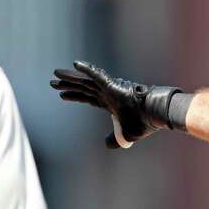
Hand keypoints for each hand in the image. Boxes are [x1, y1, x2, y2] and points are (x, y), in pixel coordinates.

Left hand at [50, 61, 181, 147]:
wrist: (155, 115)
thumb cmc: (144, 124)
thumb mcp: (125, 136)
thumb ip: (114, 139)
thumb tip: (106, 144)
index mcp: (111, 103)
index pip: (89, 98)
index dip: (76, 96)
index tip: (63, 95)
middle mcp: (109, 93)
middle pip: (83, 88)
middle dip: (68, 86)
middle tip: (53, 83)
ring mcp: (110, 88)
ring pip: (86, 81)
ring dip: (70, 78)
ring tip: (55, 74)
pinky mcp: (113, 85)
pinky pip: (97, 75)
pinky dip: (86, 70)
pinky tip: (74, 64)